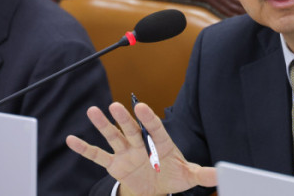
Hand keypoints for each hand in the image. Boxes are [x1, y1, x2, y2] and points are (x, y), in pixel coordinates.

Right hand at [66, 102, 215, 195]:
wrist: (155, 188)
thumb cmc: (172, 176)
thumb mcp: (188, 176)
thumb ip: (202, 174)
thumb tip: (221, 174)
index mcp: (160, 144)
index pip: (154, 129)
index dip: (148, 119)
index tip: (140, 106)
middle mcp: (141, 145)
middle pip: (132, 130)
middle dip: (124, 119)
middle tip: (115, 105)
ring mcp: (127, 153)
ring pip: (114, 136)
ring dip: (103, 125)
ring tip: (93, 111)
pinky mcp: (115, 164)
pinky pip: (98, 156)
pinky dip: (85, 149)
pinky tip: (72, 139)